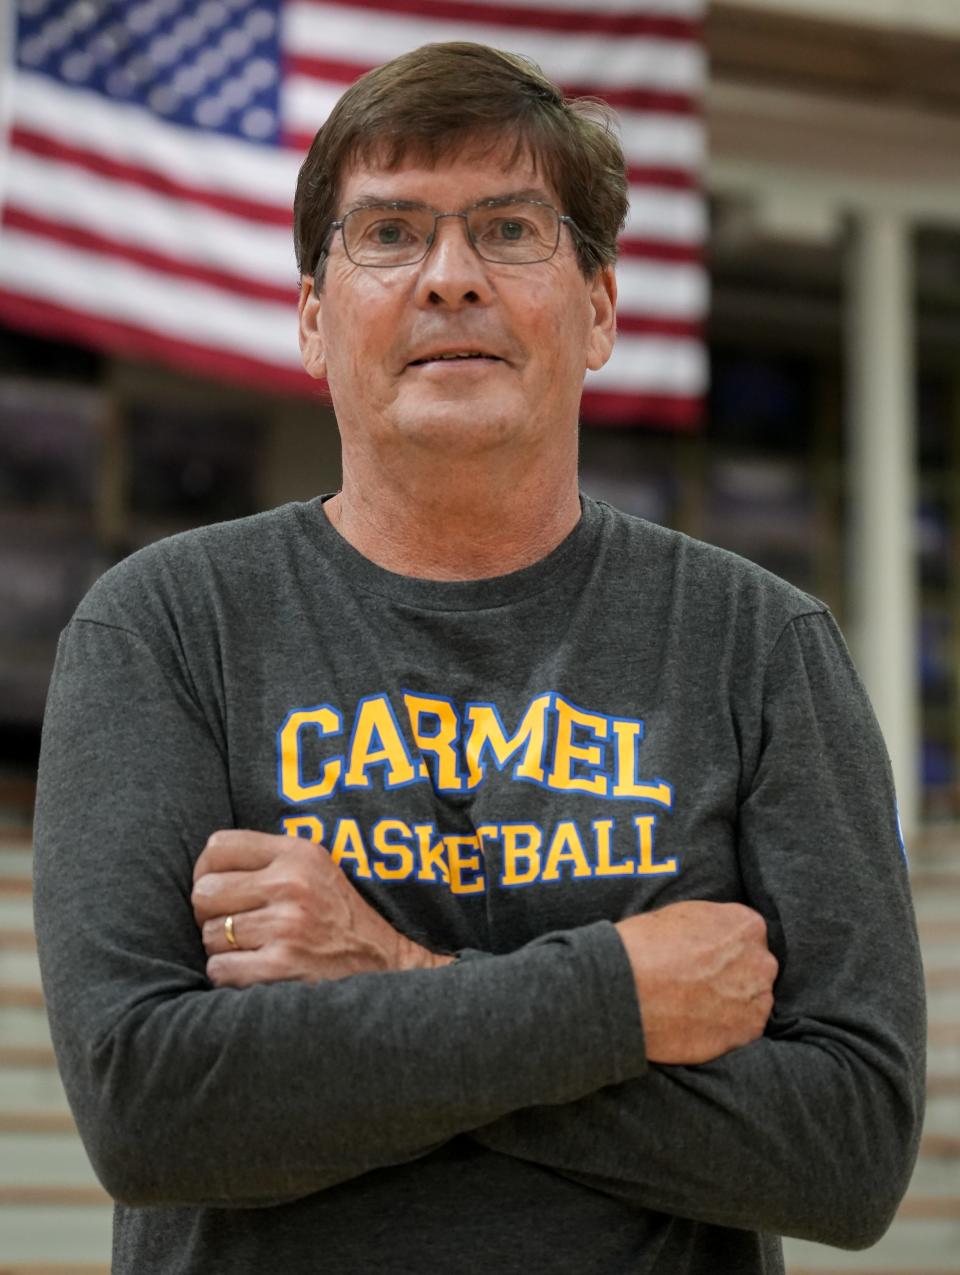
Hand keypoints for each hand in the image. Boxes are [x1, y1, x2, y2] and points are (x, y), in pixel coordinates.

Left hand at [191, 830, 452, 987]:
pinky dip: (232, 976)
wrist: (386, 966)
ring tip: (256, 950)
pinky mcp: (281, 967)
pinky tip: (258, 972)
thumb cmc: (339, 919)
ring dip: (225, 949)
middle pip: (204, 893)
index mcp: (298, 853)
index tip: (219, 890)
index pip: (218, 846)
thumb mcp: (315, 871)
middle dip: (212, 914)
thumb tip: (203, 868)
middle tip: (237, 926)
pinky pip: (220, 969)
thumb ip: (269, 860)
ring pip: (210, 935)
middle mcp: (292, 885)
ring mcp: (286, 927)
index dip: (207, 871)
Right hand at [614, 901, 777, 1064]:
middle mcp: (761, 959)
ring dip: (732, 1003)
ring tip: (696, 1007)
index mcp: (746, 924)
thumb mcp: (681, 914)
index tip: (707, 957)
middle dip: (734, 974)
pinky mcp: (748, 1031)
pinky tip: (698, 1023)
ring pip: (752, 1000)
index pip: (746, 935)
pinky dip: (725, 1028)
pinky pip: (744, 1029)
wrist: (629, 989)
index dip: (724, 947)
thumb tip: (711, 940)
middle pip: (754, 967)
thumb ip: (709, 926)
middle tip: (700, 983)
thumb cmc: (645, 946)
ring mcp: (758, 997)